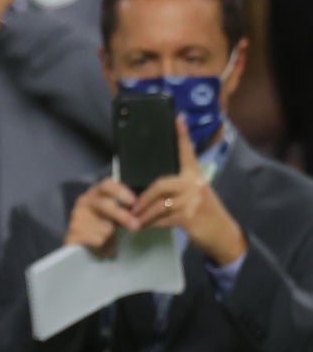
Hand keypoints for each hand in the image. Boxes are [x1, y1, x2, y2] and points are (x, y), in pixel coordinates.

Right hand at [64, 177, 139, 255]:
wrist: (81, 249)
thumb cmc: (101, 227)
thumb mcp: (113, 215)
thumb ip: (124, 209)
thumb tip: (139, 211)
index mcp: (95, 193)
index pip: (106, 185)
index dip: (120, 191)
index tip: (133, 202)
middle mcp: (84, 201)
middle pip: (105, 205)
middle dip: (123, 216)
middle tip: (135, 226)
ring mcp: (76, 218)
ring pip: (104, 227)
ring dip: (110, 236)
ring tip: (106, 238)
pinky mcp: (73, 234)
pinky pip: (97, 240)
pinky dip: (103, 247)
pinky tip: (98, 246)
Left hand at [131, 117, 246, 264]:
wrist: (221, 232)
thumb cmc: (204, 212)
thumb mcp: (195, 193)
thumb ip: (179, 185)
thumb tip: (153, 185)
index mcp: (195, 175)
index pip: (187, 152)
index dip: (181, 135)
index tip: (177, 118)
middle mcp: (194, 184)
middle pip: (160, 184)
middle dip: (143, 198)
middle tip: (131, 207)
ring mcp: (192, 200)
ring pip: (158, 205)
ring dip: (143, 214)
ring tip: (133, 219)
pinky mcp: (189, 217)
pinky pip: (162, 219)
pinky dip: (150, 224)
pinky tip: (144, 226)